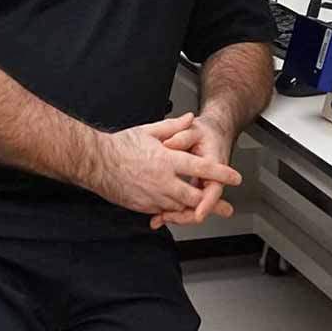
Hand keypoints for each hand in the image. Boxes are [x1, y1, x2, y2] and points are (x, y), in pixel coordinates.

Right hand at [88, 113, 242, 215]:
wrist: (96, 163)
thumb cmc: (121, 146)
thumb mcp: (149, 130)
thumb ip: (173, 126)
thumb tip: (190, 118)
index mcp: (168, 160)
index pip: (202, 168)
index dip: (221, 174)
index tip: (235, 177)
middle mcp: (163, 181)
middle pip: (195, 197)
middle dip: (211, 201)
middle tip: (224, 205)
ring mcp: (153, 196)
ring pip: (181, 208)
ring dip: (194, 209)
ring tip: (205, 210)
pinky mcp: (144, 206)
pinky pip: (164, 212)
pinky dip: (174, 212)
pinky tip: (179, 210)